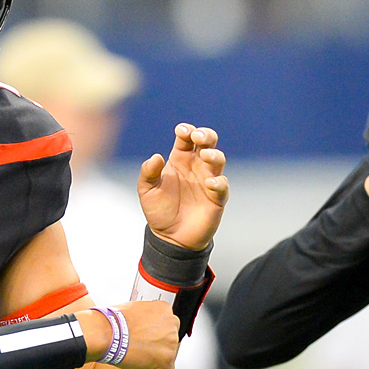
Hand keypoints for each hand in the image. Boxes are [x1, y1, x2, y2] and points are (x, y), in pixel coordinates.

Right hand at [111, 300, 179, 368]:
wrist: (106, 333)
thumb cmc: (112, 321)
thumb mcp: (133, 309)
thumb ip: (144, 318)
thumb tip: (142, 327)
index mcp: (163, 309)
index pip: (166, 325)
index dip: (156, 336)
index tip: (146, 341)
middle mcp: (171, 324)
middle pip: (168, 341)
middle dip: (156, 349)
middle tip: (141, 354)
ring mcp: (170, 343)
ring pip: (167, 358)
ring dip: (153, 364)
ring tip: (137, 367)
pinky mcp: (166, 361)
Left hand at [138, 123, 228, 250]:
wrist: (171, 238)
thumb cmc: (159, 211)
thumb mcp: (147, 190)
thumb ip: (148, 172)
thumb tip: (156, 156)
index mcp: (179, 159)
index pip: (186, 138)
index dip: (186, 130)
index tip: (182, 131)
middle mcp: (196, 166)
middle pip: (207, 142)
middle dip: (205, 135)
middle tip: (198, 137)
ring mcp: (208, 180)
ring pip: (218, 159)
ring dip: (214, 154)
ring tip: (206, 155)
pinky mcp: (217, 197)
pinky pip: (222, 185)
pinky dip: (218, 181)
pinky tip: (210, 182)